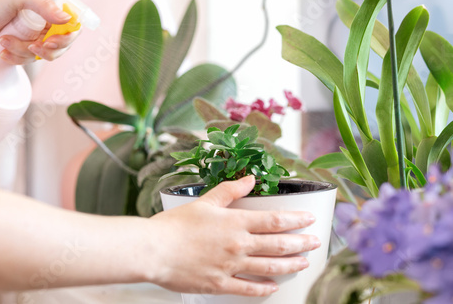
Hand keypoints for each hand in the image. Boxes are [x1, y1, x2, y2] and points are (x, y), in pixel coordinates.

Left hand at [0, 0, 78, 63]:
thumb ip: (44, 5)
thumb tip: (66, 19)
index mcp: (52, 13)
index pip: (73, 28)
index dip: (67, 38)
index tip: (51, 41)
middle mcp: (49, 27)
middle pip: (62, 47)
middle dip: (46, 50)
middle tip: (32, 46)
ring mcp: (39, 40)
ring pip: (44, 56)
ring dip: (24, 51)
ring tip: (5, 40)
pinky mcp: (27, 51)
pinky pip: (29, 61)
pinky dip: (16, 58)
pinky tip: (4, 50)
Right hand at [148, 176, 320, 296]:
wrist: (154, 250)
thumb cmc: (175, 226)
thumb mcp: (204, 201)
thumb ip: (230, 190)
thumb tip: (249, 179)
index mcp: (234, 222)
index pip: (274, 220)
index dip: (296, 220)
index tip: (310, 219)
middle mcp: (238, 245)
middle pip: (279, 244)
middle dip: (301, 243)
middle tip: (315, 242)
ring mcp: (231, 267)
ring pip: (269, 267)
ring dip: (290, 265)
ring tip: (304, 263)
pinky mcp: (220, 284)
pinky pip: (248, 289)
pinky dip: (263, 289)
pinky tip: (273, 288)